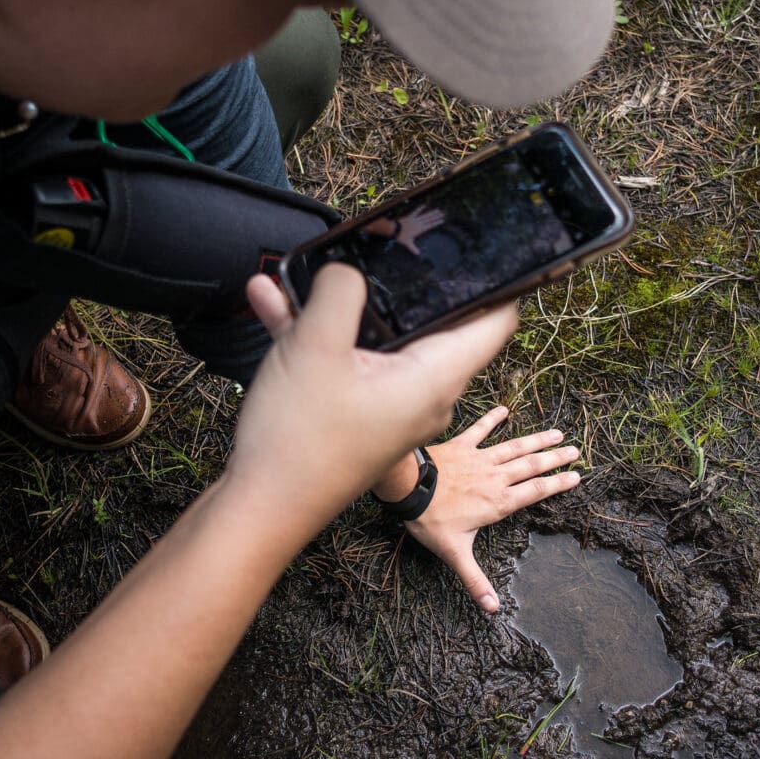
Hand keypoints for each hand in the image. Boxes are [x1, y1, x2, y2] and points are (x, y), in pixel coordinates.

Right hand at [236, 266, 516, 517]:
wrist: (262, 512)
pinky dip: (324, 333)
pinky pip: (353, 360)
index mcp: (435, 378)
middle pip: (437, 323)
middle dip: (407, 285)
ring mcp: (395, 407)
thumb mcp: (314, 347)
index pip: (497, 320)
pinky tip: (278, 304)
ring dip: (350, 306)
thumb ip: (339, 292)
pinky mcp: (364, 415)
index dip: (497, 279)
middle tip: (383, 248)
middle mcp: (426, 394)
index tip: (475, 246)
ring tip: (310, 274)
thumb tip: (348, 267)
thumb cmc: (298, 442)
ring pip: (384, 340)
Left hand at [393, 205, 446, 254]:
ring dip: (431, 212)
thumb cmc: (401, 237)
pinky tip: (424, 205)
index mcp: (420, 229)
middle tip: (443, 213)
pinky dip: (420, 208)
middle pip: (429, 219)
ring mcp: (415, 219)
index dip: (437, 222)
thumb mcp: (408, 243)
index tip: (442, 220)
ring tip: (437, 210)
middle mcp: (419, 223)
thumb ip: (413, 248)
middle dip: (436, 216)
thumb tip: (418, 254)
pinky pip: (416, 211)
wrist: (394, 229)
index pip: (430, 225)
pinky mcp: (410, 216)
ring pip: (425, 215)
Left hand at [403, 407, 580, 613]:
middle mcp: (495, 478)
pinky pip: (480, 429)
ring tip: (556, 433)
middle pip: (531, 466)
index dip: (557, 484)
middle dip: (555, 459)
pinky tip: (504, 410)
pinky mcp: (462, 446)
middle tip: (575, 450)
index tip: (577, 476)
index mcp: (498, 502)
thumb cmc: (431, 521)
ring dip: (536, 440)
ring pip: (514, 447)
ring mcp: (479, 458)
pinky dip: (492, 419)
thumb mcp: (455, 554)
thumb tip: (493, 608)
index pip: (535, 492)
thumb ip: (475, 580)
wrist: (407, 488)